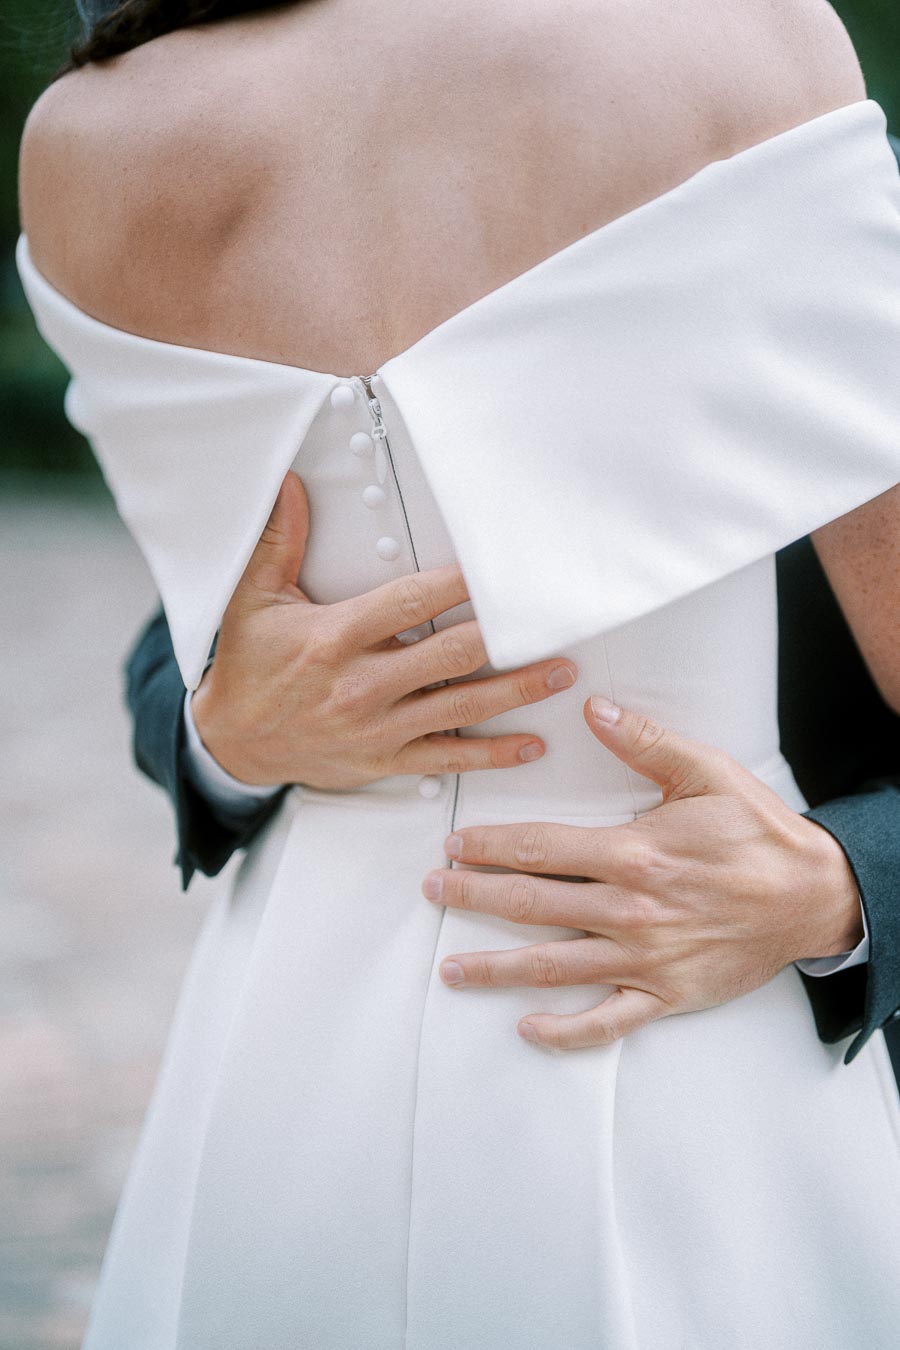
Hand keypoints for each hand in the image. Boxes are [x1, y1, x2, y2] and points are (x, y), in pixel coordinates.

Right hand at [191, 472, 577, 787]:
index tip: (498, 569)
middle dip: (507, 637)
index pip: (411, 602)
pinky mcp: (386, 760)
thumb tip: (290, 484)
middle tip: (552, 620)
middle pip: (452, 655)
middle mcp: (363, 684)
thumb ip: (278, 542)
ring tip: (561, 672)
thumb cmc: (250, 668)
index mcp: (336, 638)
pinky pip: (449, 757)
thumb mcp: (253, 601)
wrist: (233, 742)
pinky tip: (530, 744)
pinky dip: (493, 752)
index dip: (460, 585)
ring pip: (462, 707)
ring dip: (518, 690)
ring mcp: (379, 726)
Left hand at [422, 695, 862, 1048]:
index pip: (541, 849)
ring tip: (450, 967)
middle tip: (434, 890)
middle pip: (532, 905)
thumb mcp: (708, 773)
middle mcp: (629, 911)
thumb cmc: (758, 834)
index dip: (490, 846)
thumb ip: (646, 741)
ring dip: (496, 967)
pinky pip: (607, 1023)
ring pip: (553, 967)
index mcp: (633, 854)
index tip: (455, 844)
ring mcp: (644, 960)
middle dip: (475, 896)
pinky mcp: (666, 996)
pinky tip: (527, 1028)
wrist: (815, 897)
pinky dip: (565, 1031)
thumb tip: (594, 708)